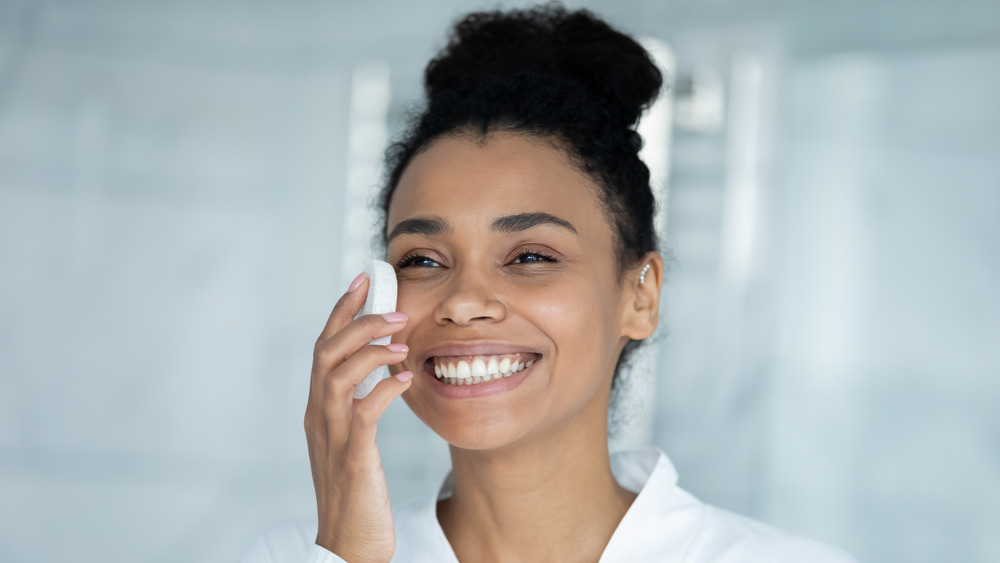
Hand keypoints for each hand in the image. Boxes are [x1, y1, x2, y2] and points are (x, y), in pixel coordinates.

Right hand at [305, 273, 412, 562]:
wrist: (348, 545)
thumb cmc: (356, 493)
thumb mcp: (354, 441)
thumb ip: (361, 405)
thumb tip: (387, 372)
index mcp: (319, 410)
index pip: (323, 348)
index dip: (341, 311)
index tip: (363, 280)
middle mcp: (319, 417)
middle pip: (325, 352)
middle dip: (357, 321)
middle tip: (394, 307)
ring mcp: (332, 437)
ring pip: (337, 375)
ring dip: (371, 349)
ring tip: (403, 339)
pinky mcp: (352, 459)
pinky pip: (363, 413)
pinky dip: (383, 389)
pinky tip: (405, 379)